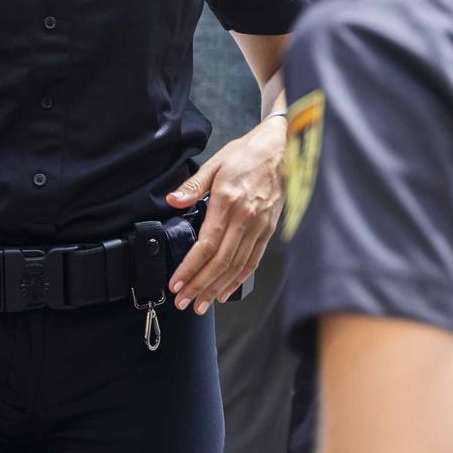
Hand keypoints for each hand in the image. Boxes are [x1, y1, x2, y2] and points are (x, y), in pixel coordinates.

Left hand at [166, 114, 286, 310]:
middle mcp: (245, 218)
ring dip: (217, 288)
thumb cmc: (245, 154)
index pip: (206, 245)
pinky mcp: (268, 230)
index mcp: (228, 202)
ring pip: (236, 266)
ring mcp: (259, 226)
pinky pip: (252, 261)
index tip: (176, 283)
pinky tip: (225, 291)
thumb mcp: (214, 163)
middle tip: (183, 302)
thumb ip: (192, 186)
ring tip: (201, 304)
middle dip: (200, 286)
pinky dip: (238, 280)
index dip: (190, 268)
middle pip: (220, 262)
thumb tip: (172, 201)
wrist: (280, 149)